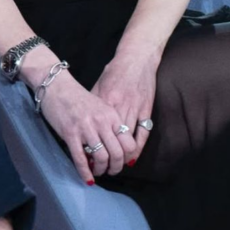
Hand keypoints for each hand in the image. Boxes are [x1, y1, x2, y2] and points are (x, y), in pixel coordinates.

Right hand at [38, 71, 138, 182]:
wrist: (56, 86)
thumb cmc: (77, 97)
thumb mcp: (100, 107)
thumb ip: (109, 124)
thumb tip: (115, 146)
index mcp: (112, 116)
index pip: (129, 143)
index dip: (127, 157)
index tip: (121, 162)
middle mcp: (101, 123)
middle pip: (117, 154)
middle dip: (115, 168)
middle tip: (110, 171)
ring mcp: (85, 129)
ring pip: (101, 158)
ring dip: (101, 170)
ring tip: (97, 171)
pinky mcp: (70, 133)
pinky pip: (80, 158)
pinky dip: (85, 172)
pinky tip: (87, 178)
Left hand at [90, 51, 158, 165]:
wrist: (136, 59)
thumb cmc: (115, 72)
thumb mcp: (98, 86)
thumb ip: (92, 104)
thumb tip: (82, 121)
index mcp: (104, 101)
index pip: (96, 129)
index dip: (90, 146)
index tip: (85, 158)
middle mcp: (119, 107)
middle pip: (111, 139)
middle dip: (105, 157)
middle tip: (100, 169)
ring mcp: (134, 109)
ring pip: (126, 140)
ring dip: (120, 156)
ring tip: (113, 167)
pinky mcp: (147, 110)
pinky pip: (143, 134)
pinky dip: (137, 148)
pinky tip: (131, 158)